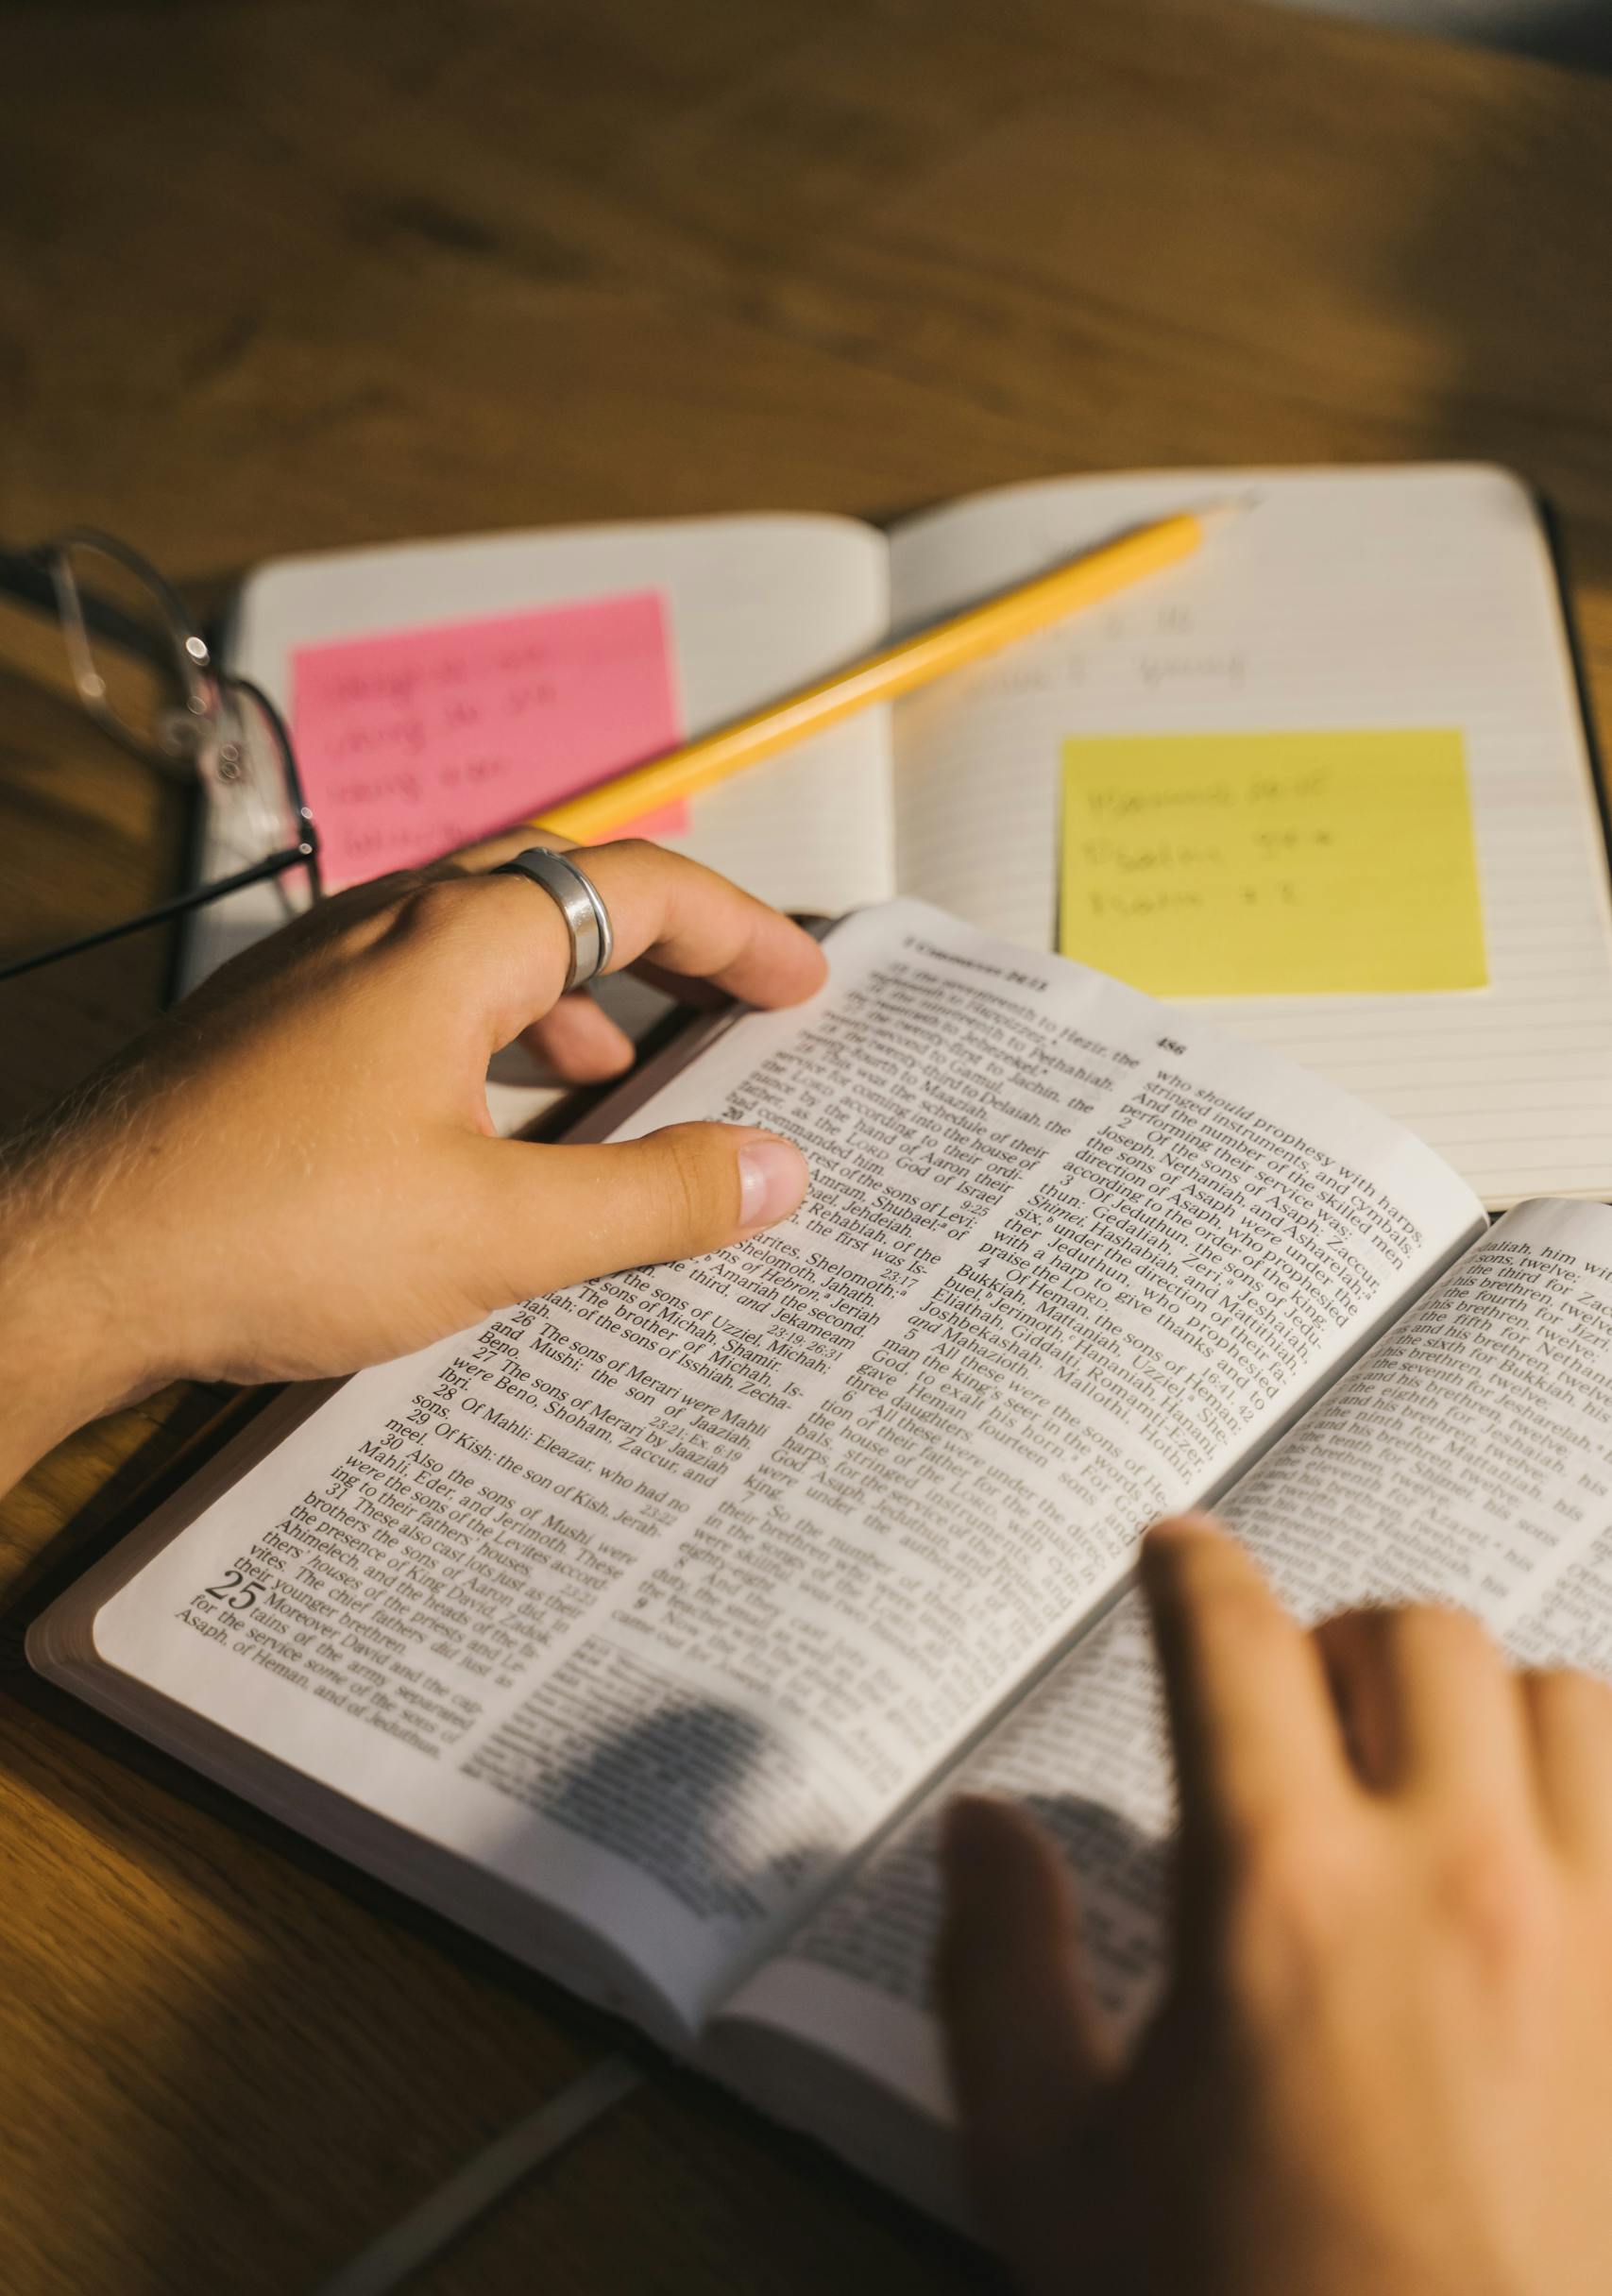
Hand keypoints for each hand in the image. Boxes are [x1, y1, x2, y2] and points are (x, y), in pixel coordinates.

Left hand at [0, 839, 823, 1488]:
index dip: (740, 931)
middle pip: (560, 898)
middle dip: (663, 952)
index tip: (804, 983)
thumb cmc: (263, 1232)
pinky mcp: (267, 1036)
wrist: (62, 1266)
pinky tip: (490, 1130)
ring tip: (626, 1081)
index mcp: (454, 941)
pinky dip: (490, 1040)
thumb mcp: (496, 1232)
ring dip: (574, 1002)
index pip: (638, 887)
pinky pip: (413, 1002)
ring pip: (479, 952)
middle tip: (737, 1010)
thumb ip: (650, 1198)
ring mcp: (313, 977)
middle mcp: (381, 929)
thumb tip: (777, 1172)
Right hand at [937, 1516, 1611, 2295]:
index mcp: (1281, 1896)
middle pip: (1418, 1635)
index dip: (1190, 1570)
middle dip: (1335, 1640)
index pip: (1231, 1638)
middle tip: (1292, 1707)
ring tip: (1429, 1785)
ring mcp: (1597, 1943)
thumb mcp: (1048, 2167)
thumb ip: (998, 1968)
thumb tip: (983, 1829)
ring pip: (1567, 1704)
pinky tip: (1539, 1876)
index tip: (1176, 1555)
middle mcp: (1456, 1883)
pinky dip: (1591, 1806)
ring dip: (1486, 1713)